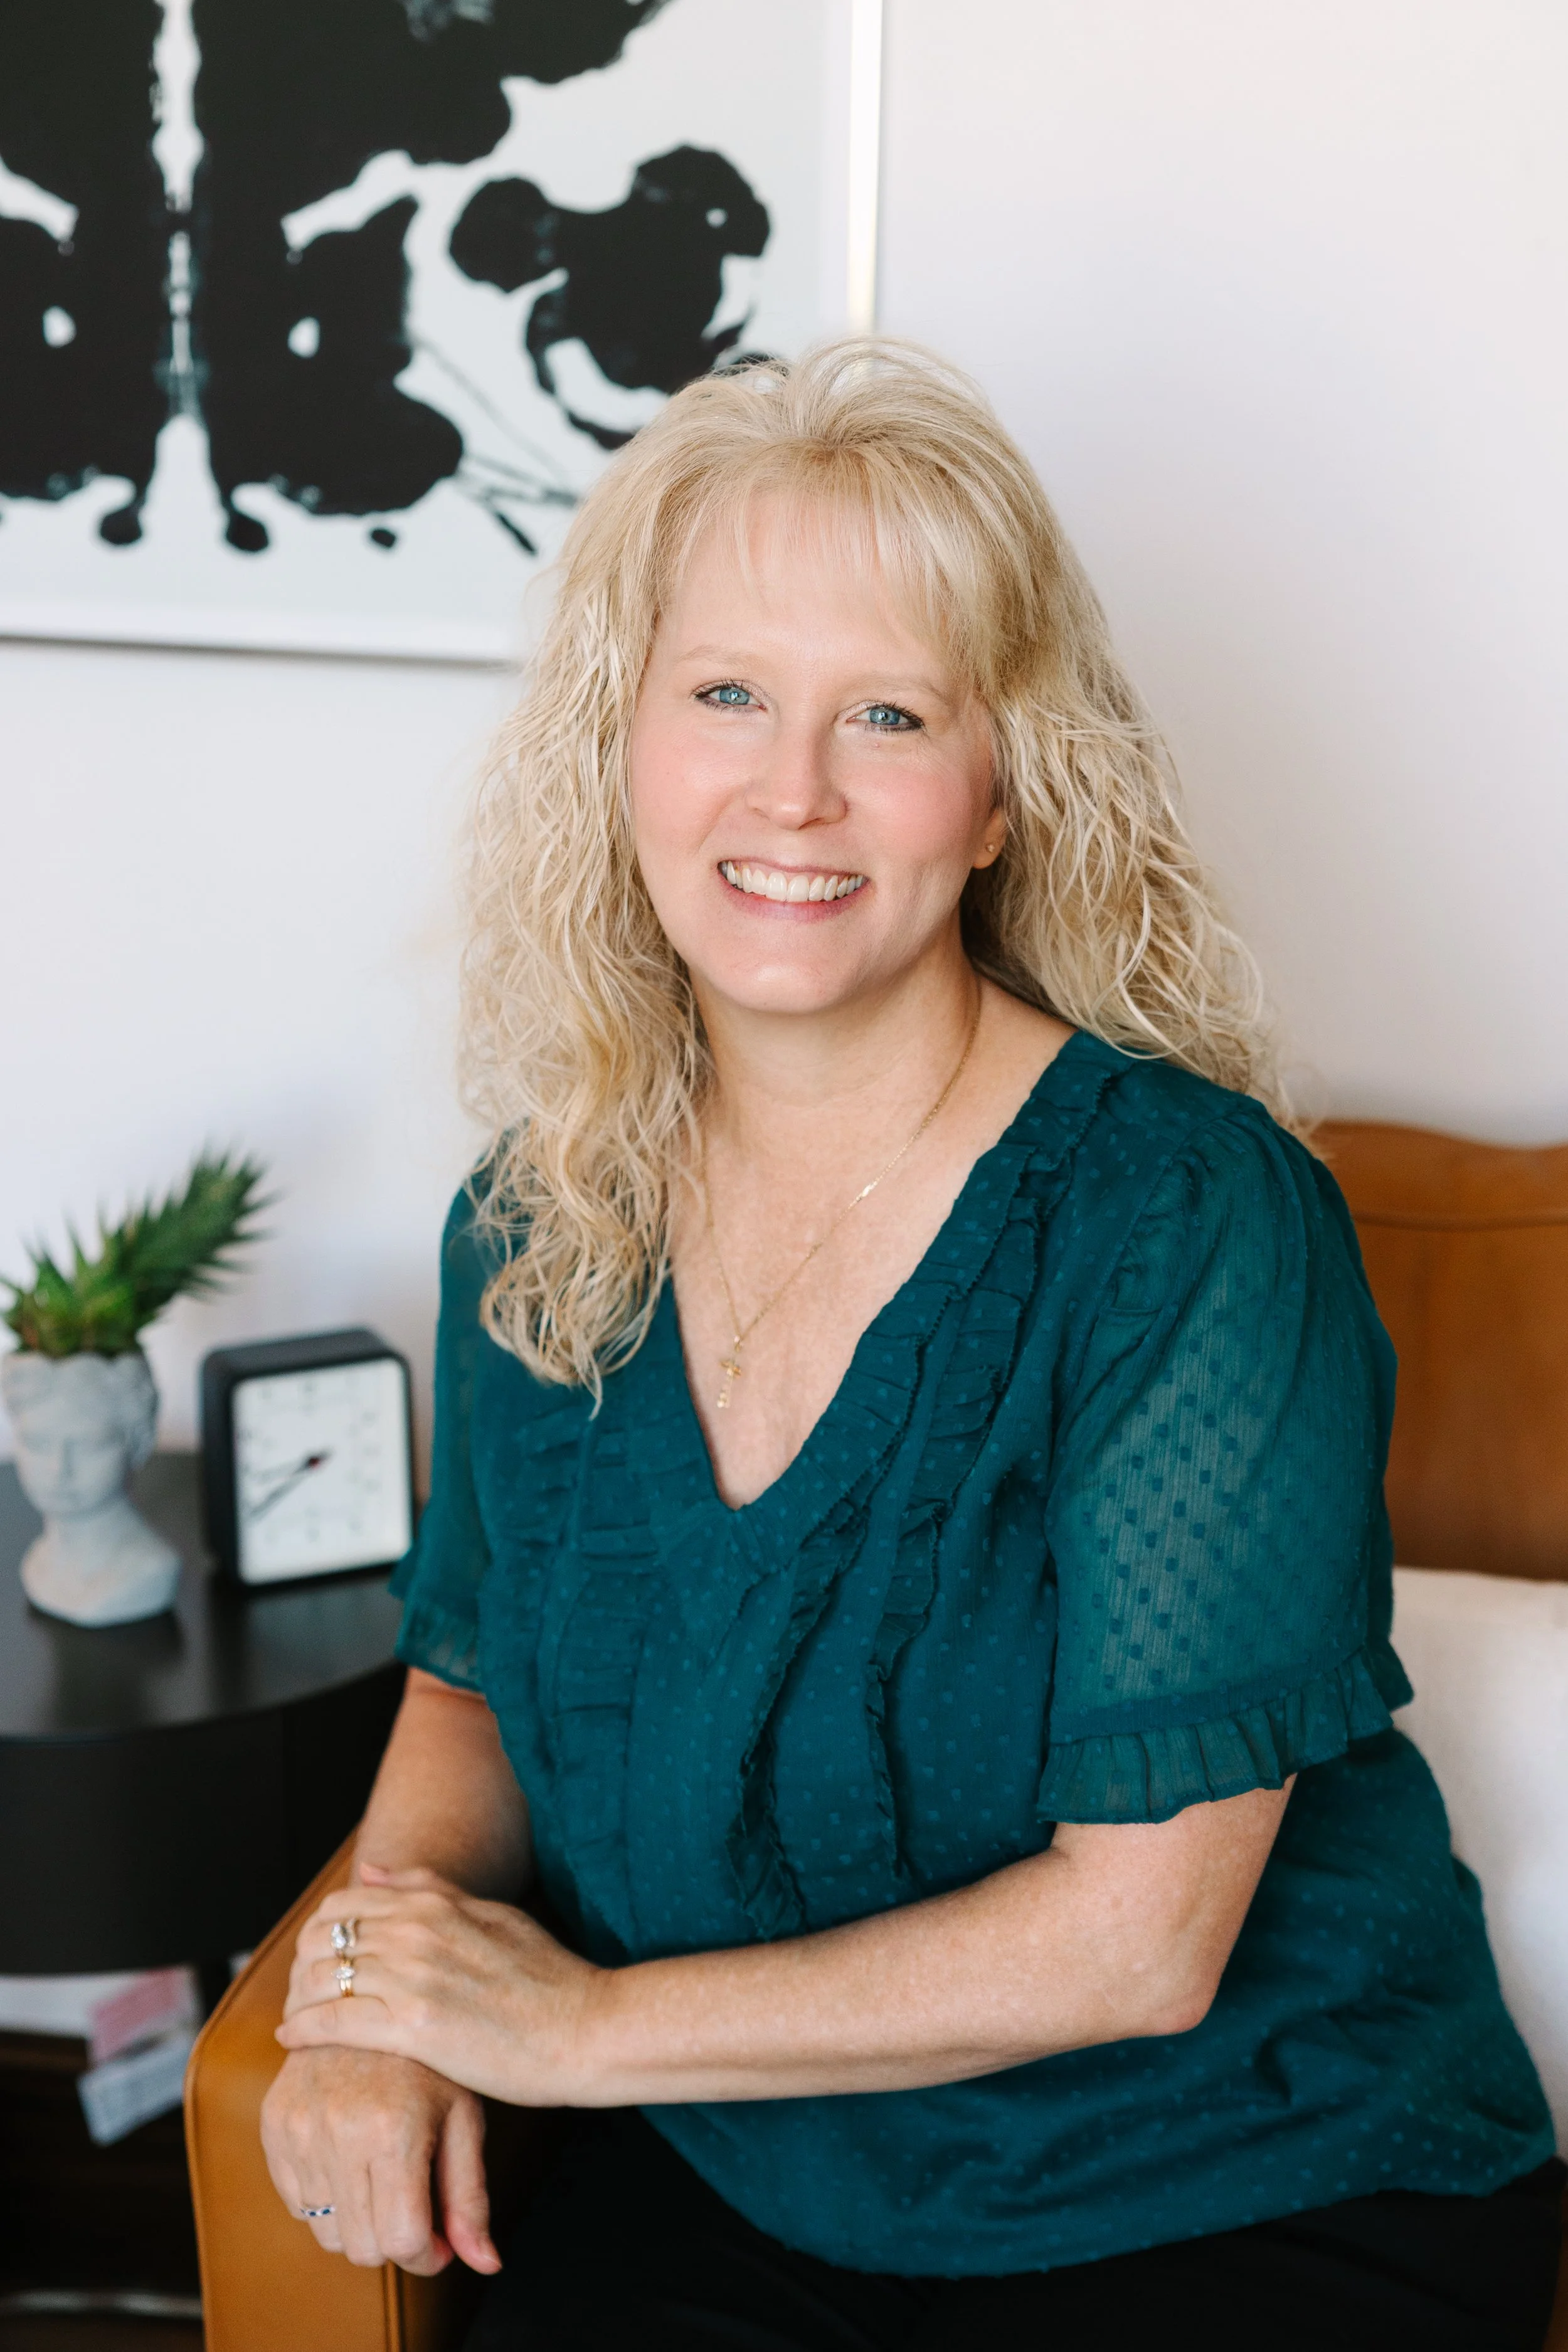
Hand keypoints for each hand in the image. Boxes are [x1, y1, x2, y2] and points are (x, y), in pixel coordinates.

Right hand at [260, 2044, 499, 2274]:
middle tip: (415, 2204)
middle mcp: (338, 2131)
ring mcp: (299, 2128)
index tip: (441, 2239)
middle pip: (363, 2246)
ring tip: (384, 2174)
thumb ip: (470, 2197)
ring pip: (327, 2233)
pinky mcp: (274, 2124)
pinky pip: (297, 2204)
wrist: (371, 1994)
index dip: (428, 2254)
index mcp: (393, 2130)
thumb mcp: (463, 2118)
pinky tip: (352, 2157)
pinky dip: (328, 2198)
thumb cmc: (429, 2059)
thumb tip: (486, 2264)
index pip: (402, 2240)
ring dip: (360, 2221)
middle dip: (396, 2239)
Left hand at [275, 1864, 602, 2105]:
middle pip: (322, 1939)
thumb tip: (368, 1870)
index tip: (318, 1959)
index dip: (319, 1932)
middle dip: (300, 1966)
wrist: (588, 2029)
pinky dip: (302, 2029)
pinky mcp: (415, 2027)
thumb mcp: (492, 1914)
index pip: (343, 1905)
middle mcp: (417, 1931)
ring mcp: (414, 1977)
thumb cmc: (548, 1978)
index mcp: (436, 1903)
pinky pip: (333, 2022)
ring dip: (297, 2000)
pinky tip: (293, 2040)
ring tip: (297, 2019)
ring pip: (320, 1979)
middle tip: (302, 1992)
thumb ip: (427, 1890)